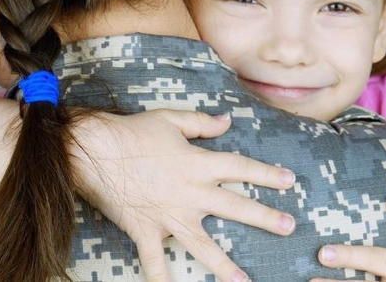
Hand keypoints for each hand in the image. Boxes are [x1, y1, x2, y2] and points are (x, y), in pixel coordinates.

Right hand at [70, 109, 296, 281]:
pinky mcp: (146, 231)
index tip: (290, 181)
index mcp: (198, 164)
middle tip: (289, 227)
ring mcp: (169, 216)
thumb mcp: (171, 119)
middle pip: (235, 206)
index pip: (241, 168)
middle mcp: (190, 193)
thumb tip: (227, 121)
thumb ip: (201, 123)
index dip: (267, 174)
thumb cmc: (132, 132)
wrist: (95, 151)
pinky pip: (154, 261)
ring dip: (225, 265)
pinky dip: (160, 280)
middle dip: (264, 218)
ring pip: (203, 245)